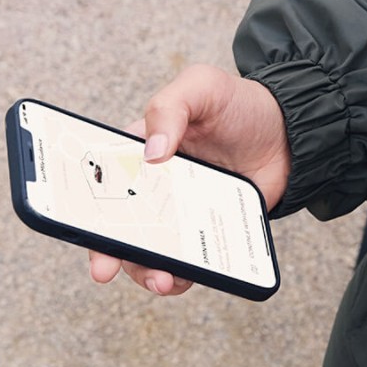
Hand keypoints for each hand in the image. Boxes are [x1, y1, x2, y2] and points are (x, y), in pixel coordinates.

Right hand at [88, 64, 290, 295]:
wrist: (289, 131)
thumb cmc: (239, 104)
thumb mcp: (202, 86)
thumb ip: (171, 107)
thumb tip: (151, 152)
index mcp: (140, 149)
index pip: (100, 178)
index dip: (82, 202)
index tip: (77, 224)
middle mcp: (153, 185)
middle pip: (117, 223)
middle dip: (106, 250)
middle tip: (105, 270)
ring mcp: (179, 211)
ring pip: (149, 249)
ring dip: (144, 270)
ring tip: (161, 279)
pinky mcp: (206, 229)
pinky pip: (187, 260)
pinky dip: (182, 275)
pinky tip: (185, 278)